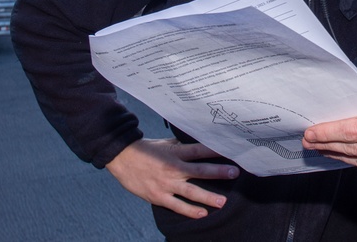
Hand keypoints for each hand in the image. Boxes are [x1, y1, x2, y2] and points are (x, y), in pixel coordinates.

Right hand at [105, 138, 238, 218]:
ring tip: (222, 202)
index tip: (230, 150)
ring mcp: (166, 184)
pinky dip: (190, 210)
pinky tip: (202, 213)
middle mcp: (173, 168)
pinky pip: (177, 205)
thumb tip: (198, 145)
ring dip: (208, 197)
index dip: (214, 150)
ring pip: (190, 192)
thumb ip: (182, 146)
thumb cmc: (147, 150)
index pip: (199, 150)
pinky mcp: (158, 196)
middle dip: (218, 173)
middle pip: (199, 171)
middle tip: (234, 173)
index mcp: (176, 152)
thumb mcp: (166, 143)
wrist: (122, 158)